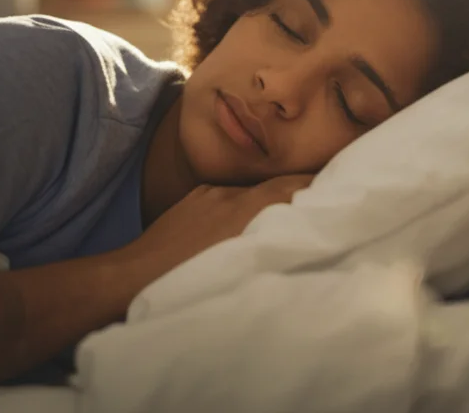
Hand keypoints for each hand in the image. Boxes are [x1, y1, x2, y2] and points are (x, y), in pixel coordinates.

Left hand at [126, 174, 313, 283]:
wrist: (130, 279)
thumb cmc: (184, 282)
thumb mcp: (238, 269)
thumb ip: (271, 247)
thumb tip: (297, 239)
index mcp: (246, 210)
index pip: (293, 186)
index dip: (318, 186)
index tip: (338, 192)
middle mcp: (230, 195)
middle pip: (277, 185)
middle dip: (300, 190)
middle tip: (323, 201)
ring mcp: (210, 194)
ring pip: (252, 193)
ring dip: (269, 202)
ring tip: (284, 217)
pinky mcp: (194, 199)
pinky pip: (228, 197)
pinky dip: (243, 206)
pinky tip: (242, 225)